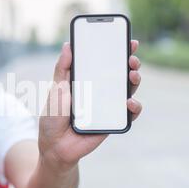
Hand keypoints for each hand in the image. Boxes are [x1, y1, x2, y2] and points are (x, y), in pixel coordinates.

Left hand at [38, 40, 142, 171]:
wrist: (55, 147)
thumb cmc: (53, 118)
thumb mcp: (55, 90)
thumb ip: (62, 69)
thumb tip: (68, 45)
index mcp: (87, 80)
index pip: (105, 61)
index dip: (118, 50)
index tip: (128, 40)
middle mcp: (100, 91)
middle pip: (121, 73)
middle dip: (131, 63)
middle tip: (132, 59)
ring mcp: (108, 106)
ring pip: (128, 90)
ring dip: (135, 81)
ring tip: (133, 76)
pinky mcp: (113, 121)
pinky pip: (129, 114)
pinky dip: (134, 107)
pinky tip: (130, 102)